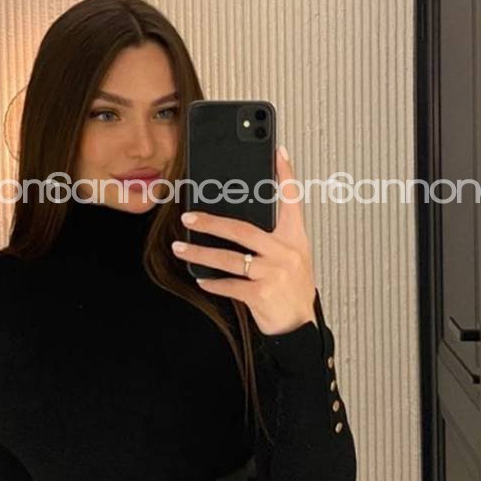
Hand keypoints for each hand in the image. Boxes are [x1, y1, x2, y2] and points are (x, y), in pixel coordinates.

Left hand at [172, 144, 316, 335]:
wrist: (300, 328)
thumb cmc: (293, 289)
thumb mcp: (293, 258)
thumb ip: (273, 239)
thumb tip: (237, 223)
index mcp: (295, 239)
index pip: (292, 201)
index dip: (286, 175)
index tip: (278, 152)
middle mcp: (285, 253)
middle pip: (244, 229)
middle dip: (212, 222)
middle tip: (188, 216)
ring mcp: (273, 273)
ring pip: (230, 258)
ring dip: (201, 253)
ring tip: (180, 247)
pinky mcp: (261, 295)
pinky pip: (229, 284)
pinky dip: (213, 282)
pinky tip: (201, 279)